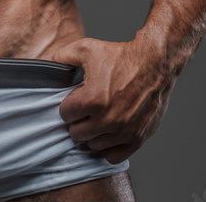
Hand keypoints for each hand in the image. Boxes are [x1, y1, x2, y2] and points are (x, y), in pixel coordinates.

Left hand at [51, 37, 176, 163]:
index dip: (67, 105)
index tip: (75, 100)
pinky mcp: (136, 138)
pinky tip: (107, 132)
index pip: (65, 115)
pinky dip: (107, 147)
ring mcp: (123, 131)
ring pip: (93, 145)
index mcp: (92, 100)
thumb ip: (63, 55)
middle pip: (77, 133)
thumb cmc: (120, 56)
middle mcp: (107, 120)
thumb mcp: (87, 48)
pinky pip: (112, 156)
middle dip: (78, 121)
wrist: (154, 64)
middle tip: (84, 110)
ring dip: (92, 133)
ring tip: (97, 118)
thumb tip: (50, 61)